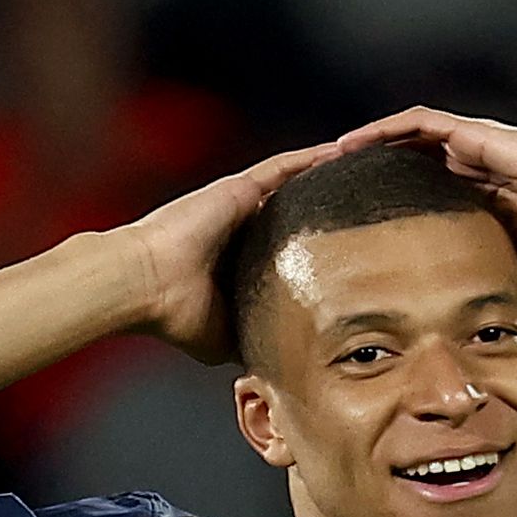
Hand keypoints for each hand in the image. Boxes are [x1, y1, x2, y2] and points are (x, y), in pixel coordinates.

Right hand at [117, 142, 341, 364]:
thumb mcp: (224, 338)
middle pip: (296, 213)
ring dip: (325, 177)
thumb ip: (254, 339)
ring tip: (363, 170)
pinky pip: (283, 167)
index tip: (354, 253)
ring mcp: (242, 205)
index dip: (318, 248)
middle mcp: (245, 228)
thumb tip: (281, 364)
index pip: (290, 249)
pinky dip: (311, 159)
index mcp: (242, 259)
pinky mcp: (240, 189)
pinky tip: (341, 152)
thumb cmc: (176, 314)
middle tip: (370, 207)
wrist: (146, 286)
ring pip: (293, 185)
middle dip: (328, 208)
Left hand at [335, 108, 516, 281]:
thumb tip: (449, 319)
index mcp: (469, 195)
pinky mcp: (472, 133)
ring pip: (400, 139)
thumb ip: (476, 275)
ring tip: (323, 162)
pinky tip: (351, 143)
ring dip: (362, 148)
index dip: (378, 206)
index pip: (411, 195)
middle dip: (360, 175)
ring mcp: (467, 145)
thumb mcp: (503, 262)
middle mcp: (463, 165)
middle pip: (398, 162)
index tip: (345, 224)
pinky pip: (417, 123)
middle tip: (321, 191)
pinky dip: (383, 131)